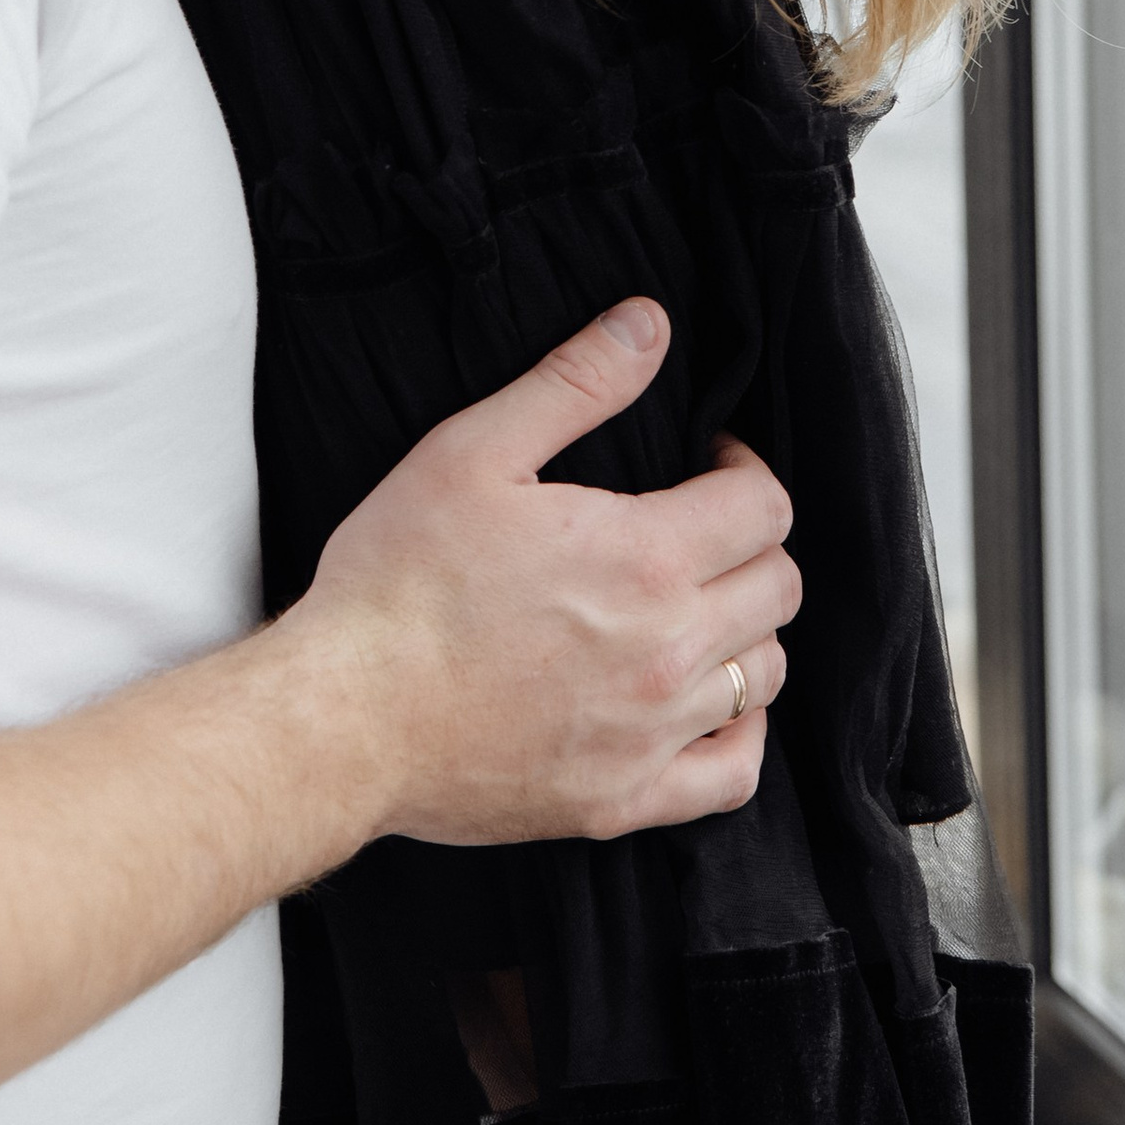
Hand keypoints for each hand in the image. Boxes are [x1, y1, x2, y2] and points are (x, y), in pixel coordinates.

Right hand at [292, 298, 797, 847]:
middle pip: (779, 588)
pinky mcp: (623, 801)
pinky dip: (740, 735)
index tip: (707, 464)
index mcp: (644, 559)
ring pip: (765, 675)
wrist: (345, 716)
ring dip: (746, 630)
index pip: (764, 506)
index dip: (743, 469)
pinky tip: (706, 705)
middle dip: (751, 543)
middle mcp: (668, 652)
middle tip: (698, 529)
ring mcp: (651, 736)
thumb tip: (649, 323)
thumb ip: (575, 382)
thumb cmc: (400, 580)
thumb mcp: (474, 450)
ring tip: (695, 607)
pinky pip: (733, 776)